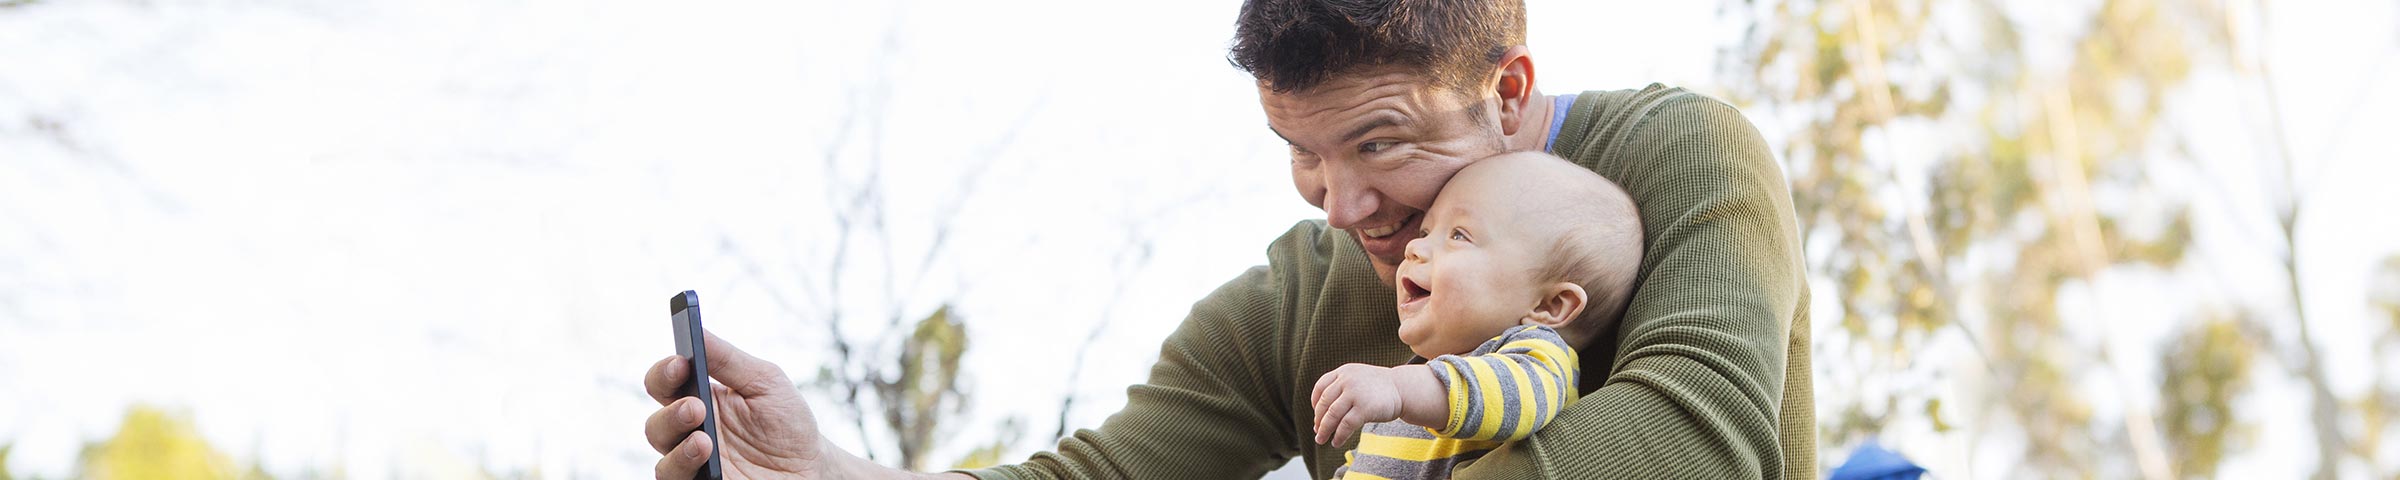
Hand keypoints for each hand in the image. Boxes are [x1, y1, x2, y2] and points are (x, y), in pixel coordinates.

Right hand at [644, 332, 822, 478]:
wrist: (811, 467)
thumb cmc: (788, 420)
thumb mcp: (766, 382)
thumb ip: (729, 360)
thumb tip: (697, 330)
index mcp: (700, 398)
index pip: (664, 383)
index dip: (664, 372)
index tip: (680, 363)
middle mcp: (691, 433)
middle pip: (656, 424)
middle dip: (671, 415)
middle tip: (697, 408)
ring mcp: (696, 465)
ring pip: (664, 462)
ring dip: (679, 450)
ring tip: (704, 442)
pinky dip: (686, 471)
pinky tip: (709, 463)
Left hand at [1310, 363, 1411, 446]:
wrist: (1403, 388)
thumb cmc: (1379, 388)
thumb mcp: (1358, 379)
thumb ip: (1341, 388)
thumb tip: (1320, 416)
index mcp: (1344, 371)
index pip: (1321, 387)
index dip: (1315, 403)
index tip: (1316, 415)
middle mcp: (1347, 380)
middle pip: (1325, 403)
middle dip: (1319, 420)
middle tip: (1318, 432)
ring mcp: (1355, 394)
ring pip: (1332, 415)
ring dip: (1325, 430)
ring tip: (1322, 440)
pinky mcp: (1364, 408)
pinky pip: (1345, 425)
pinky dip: (1339, 436)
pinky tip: (1336, 442)